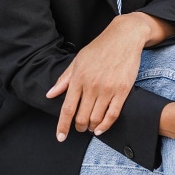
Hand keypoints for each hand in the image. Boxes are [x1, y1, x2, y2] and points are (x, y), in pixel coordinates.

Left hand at [46, 13, 164, 140]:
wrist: (124, 37)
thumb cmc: (100, 48)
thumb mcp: (78, 61)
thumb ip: (64, 79)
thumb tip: (50, 94)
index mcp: (78, 78)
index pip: (67, 108)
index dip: (62, 126)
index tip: (60, 137)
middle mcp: (92, 85)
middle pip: (81, 117)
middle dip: (79, 127)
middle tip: (80, 128)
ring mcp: (108, 89)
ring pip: (96, 118)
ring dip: (92, 127)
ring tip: (91, 127)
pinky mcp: (122, 90)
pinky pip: (113, 114)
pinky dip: (106, 125)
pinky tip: (101, 129)